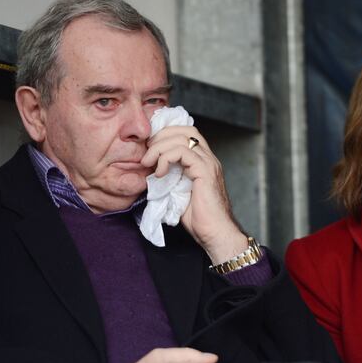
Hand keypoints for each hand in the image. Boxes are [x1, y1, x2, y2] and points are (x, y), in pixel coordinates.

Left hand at [141, 126, 247, 262]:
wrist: (214, 233)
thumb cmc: (199, 218)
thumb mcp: (177, 192)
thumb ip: (169, 177)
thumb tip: (150, 170)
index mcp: (203, 161)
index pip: (186, 132)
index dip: (166, 134)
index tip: (149, 148)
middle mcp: (208, 158)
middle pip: (184, 129)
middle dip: (160, 136)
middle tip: (146, 154)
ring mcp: (209, 163)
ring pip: (181, 138)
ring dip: (159, 148)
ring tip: (148, 163)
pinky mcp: (205, 171)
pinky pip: (182, 152)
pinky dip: (166, 158)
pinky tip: (160, 173)